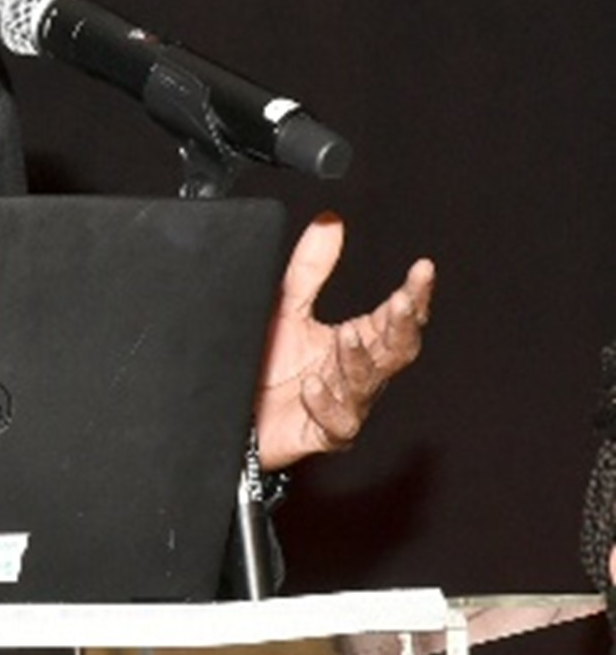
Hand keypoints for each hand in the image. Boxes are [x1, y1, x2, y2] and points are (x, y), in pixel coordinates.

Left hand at [255, 213, 436, 471]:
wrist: (233, 409)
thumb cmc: (265, 361)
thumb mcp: (285, 307)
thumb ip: (310, 268)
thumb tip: (330, 221)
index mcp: (357, 340)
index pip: (397, 317)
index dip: (415, 294)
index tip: (422, 269)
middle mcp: (358, 371)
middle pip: (397, 350)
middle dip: (400, 326)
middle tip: (399, 302)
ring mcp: (345, 404)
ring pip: (368, 384)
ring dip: (359, 360)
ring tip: (346, 338)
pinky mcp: (322, 433)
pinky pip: (336, 423)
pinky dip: (325, 404)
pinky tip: (311, 386)